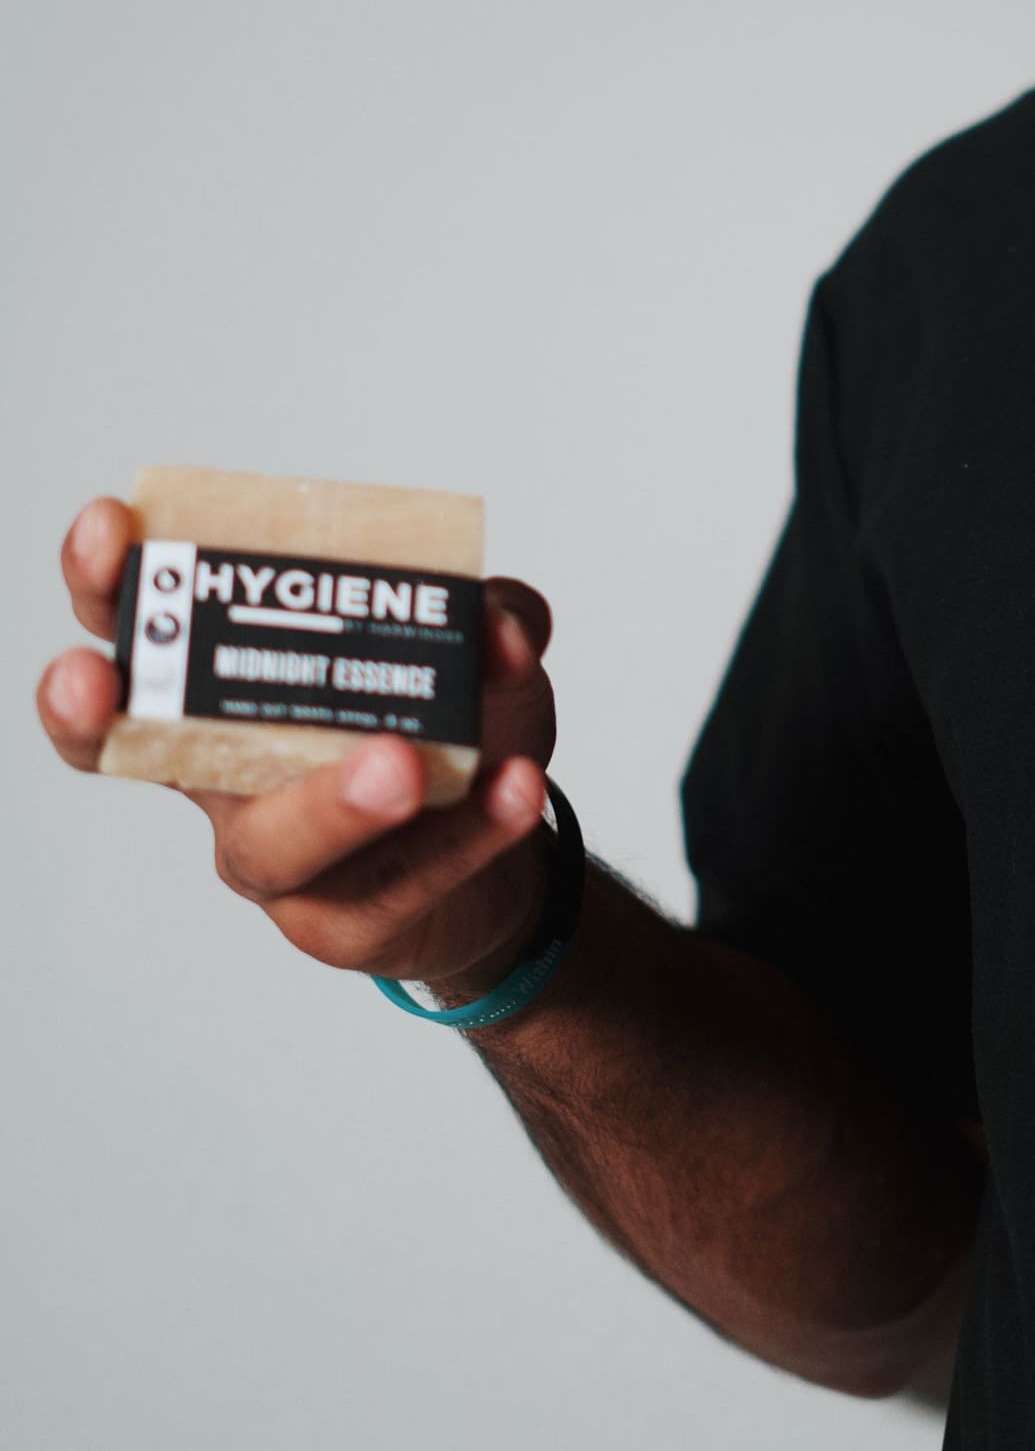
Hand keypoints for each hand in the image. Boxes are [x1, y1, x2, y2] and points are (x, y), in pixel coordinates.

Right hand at [38, 498, 560, 995]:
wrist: (507, 844)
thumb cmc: (451, 728)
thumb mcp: (478, 647)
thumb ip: (490, 614)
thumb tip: (495, 624)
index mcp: (232, 684)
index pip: (139, 629)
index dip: (104, 583)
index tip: (111, 528)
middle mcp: (228, 772)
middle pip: (138, 746)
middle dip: (113, 709)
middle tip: (127, 679)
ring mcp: (277, 857)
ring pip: (271, 840)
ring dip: (329, 798)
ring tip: (401, 763)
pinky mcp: (343, 922)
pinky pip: (395, 883)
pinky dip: (464, 833)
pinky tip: (513, 789)